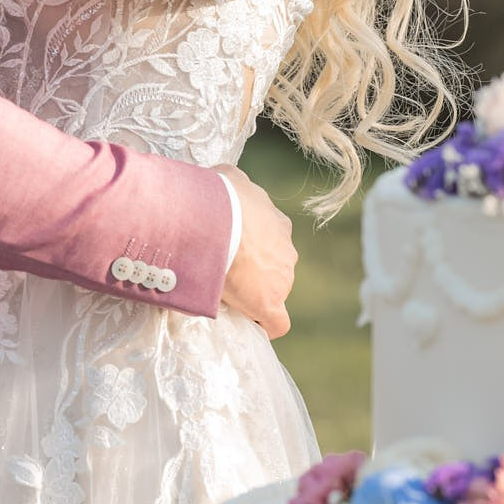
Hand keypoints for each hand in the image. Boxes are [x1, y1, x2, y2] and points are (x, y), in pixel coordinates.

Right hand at [216, 164, 296, 338]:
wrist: (217, 220)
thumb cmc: (220, 197)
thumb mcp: (228, 178)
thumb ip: (233, 182)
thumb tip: (223, 180)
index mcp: (277, 225)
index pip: (270, 242)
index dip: (253, 250)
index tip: (234, 252)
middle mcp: (286, 251)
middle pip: (274, 267)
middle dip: (254, 272)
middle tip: (225, 272)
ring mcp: (281, 278)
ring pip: (273, 290)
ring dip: (254, 293)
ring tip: (226, 294)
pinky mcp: (270, 303)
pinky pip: (276, 322)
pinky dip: (265, 324)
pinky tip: (252, 326)